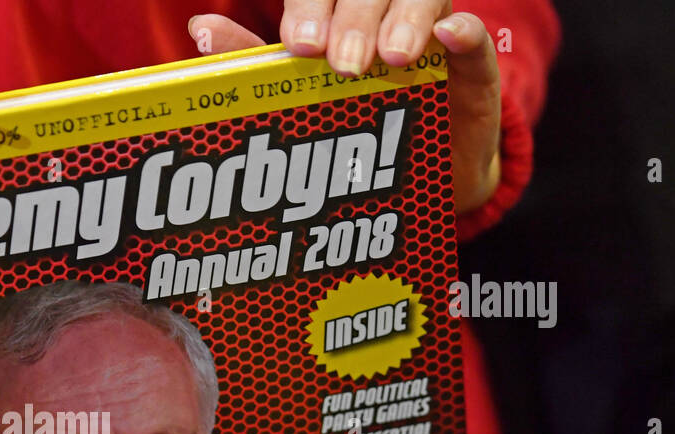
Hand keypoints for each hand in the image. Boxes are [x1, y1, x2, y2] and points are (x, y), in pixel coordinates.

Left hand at [189, 3, 500, 212]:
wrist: (416, 176)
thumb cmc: (346, 120)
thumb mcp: (297, 91)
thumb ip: (252, 60)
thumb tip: (199, 28)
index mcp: (339, 10)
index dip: (309, 8)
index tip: (297, 48)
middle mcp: (384, 10)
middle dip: (352, 19)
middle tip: (338, 63)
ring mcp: (431, 33)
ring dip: (405, 21)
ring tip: (391, 58)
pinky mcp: (473, 68)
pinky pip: (475, 39)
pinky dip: (465, 32)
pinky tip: (449, 34)